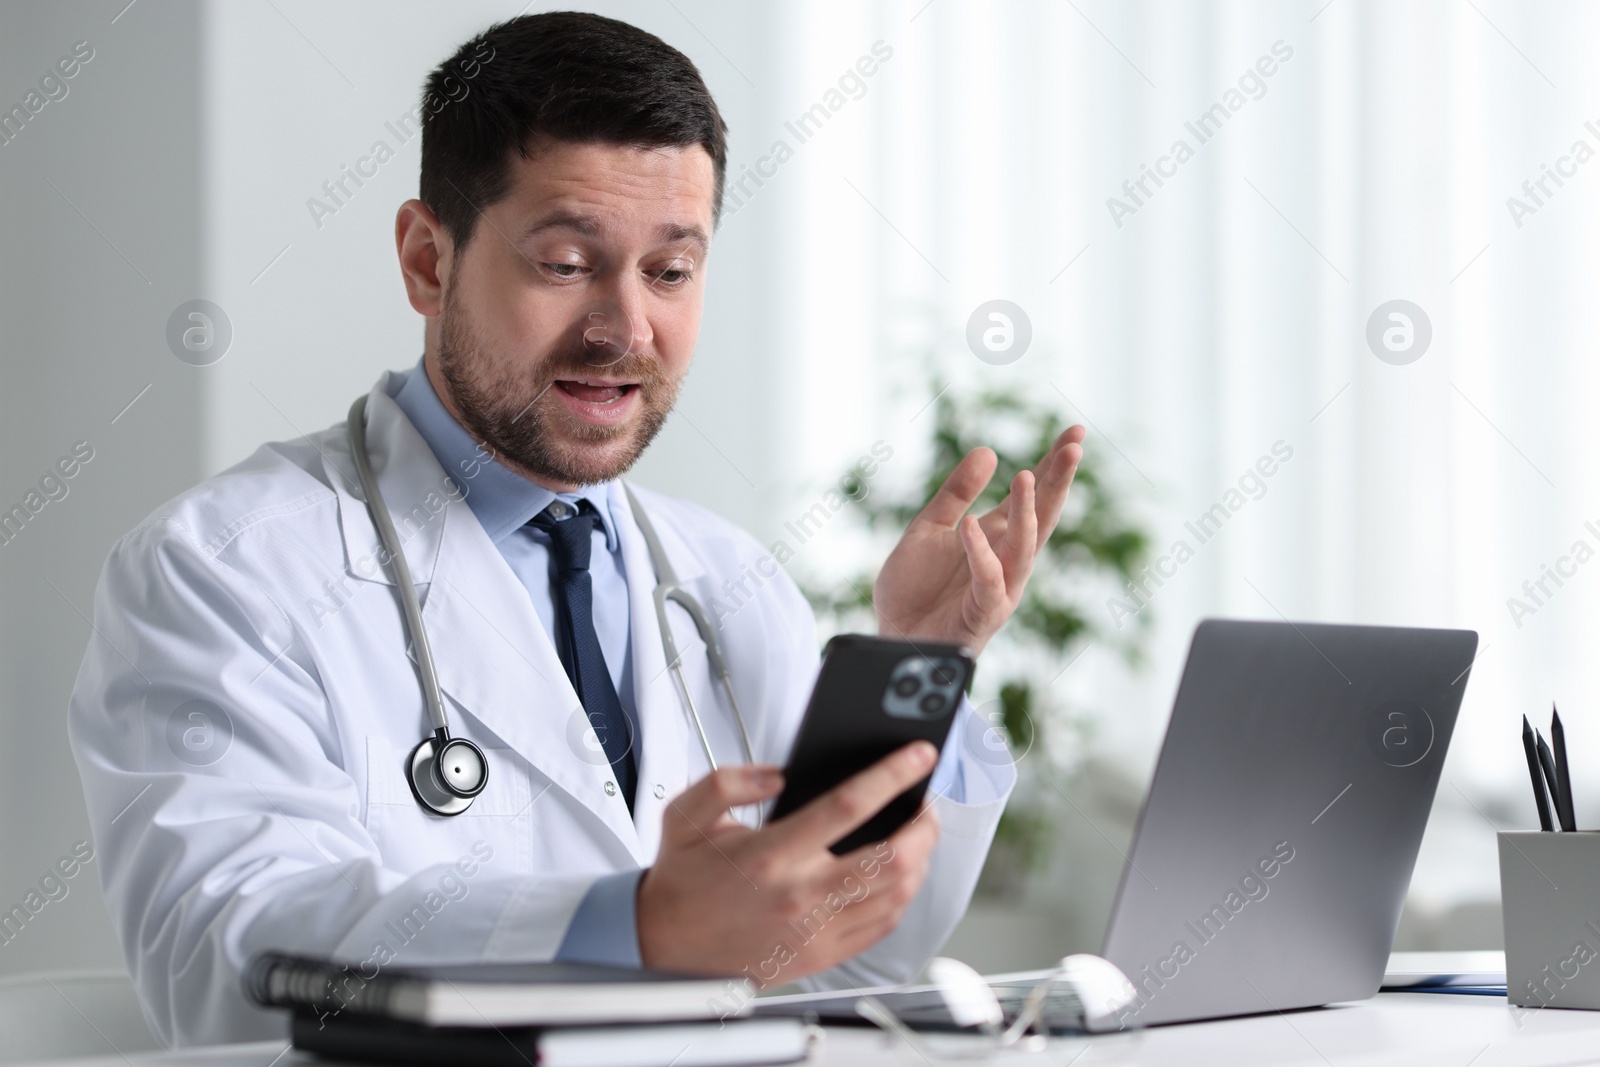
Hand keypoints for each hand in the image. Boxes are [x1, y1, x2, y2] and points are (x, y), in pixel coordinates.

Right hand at [636, 742, 940, 984]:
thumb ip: (731, 781)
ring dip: (920, 861)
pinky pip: (882, 927)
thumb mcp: (687, 813)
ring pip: (897, 896)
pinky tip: (899, 877)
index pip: (849, 806)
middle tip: (926, 804)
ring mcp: (816, 930)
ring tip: (917, 837)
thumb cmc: (682, 882)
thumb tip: (779, 775)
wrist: (663, 947)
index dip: (891, 776)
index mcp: (772, 854)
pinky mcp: (822, 955)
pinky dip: (902, 898)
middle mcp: (801, 895)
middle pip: (893, 859)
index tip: (916, 757)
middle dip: (924, 826)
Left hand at [874, 425, 1085, 655]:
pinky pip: (988, 582)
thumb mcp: (930, 528)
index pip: (1032, 495)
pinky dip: (981, 554)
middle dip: (1058, 482)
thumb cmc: (916, 590)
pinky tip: (972, 525)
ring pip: (1024, 547)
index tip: (1074, 431)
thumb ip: (956, 493)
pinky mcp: (982, 614)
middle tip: (1075, 446)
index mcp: (996, 536)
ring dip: (1028, 512)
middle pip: (1041, 516)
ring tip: (1026, 475)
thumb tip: (989, 451)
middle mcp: (1006, 560)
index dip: (1052, 465)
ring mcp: (999, 588)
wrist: (894, 638)